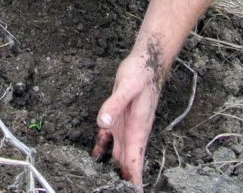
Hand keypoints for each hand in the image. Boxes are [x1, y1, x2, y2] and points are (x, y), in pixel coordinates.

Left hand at [92, 51, 164, 188]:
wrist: (147, 61)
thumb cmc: (141, 74)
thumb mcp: (126, 87)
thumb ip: (114, 105)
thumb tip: (103, 124)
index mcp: (138, 128)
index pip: (135, 160)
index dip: (135, 179)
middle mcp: (133, 131)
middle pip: (127, 162)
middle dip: (123, 179)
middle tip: (112, 190)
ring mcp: (125, 125)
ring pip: (119, 153)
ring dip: (114, 167)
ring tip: (106, 182)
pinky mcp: (118, 117)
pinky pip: (109, 137)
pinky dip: (103, 147)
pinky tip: (95, 156)